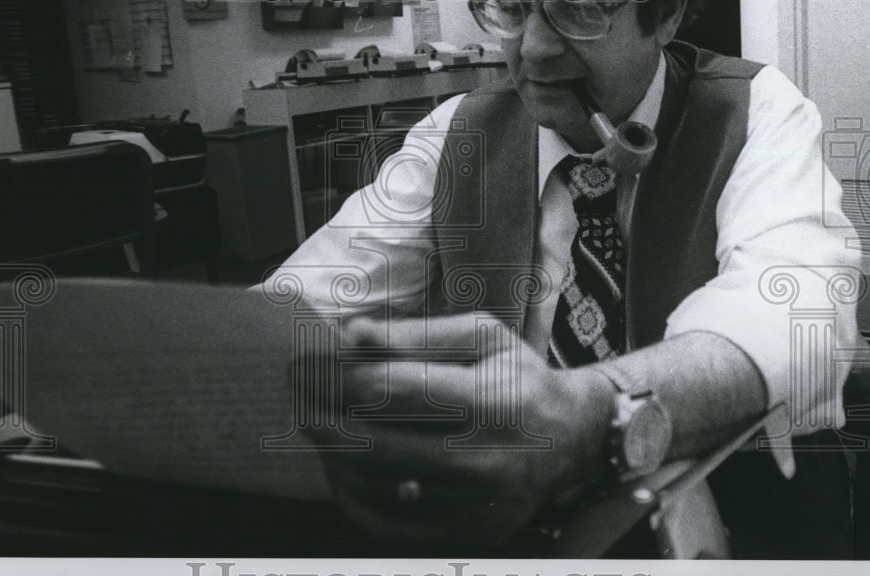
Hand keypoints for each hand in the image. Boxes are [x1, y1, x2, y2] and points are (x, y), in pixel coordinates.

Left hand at [297, 312, 610, 542]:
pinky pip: (387, 524)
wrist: (572, 441)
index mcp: (490, 400)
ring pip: (374, 486)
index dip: (336, 378)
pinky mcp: (465, 534)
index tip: (303, 366)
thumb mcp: (482, 337)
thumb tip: (352, 335)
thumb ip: (416, 334)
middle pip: (374, 444)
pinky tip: (339, 466)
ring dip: (331, 453)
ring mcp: (474, 506)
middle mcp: (483, 460)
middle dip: (320, 417)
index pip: (392, 390)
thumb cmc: (519, 377)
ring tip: (317, 424)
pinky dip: (350, 495)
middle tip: (297, 395)